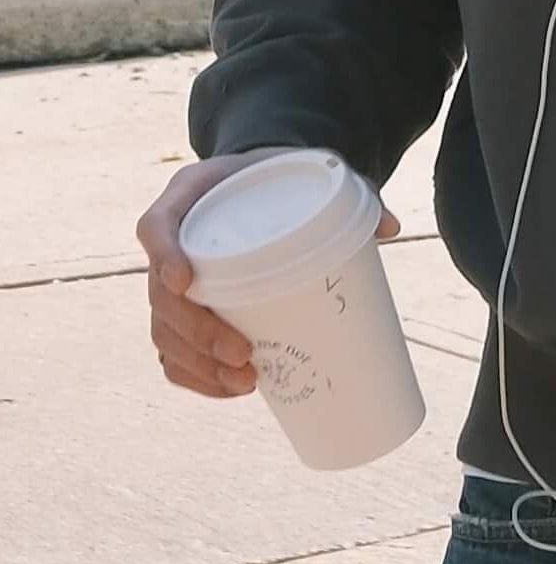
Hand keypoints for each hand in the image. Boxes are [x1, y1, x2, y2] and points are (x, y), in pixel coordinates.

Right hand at [136, 149, 399, 400]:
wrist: (259, 181)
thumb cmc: (282, 177)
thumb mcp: (311, 173)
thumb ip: (351, 194)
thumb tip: (392, 227)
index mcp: (190, 196)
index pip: (156, 225)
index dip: (163, 255)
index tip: (185, 283)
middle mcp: (172, 240)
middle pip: (160, 295)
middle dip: (196, 334)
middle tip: (242, 354)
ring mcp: (171, 279)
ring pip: (164, 332)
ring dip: (198, 366)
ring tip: (245, 382)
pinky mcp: (185, 309)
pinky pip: (172, 352)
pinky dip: (194, 377)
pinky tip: (227, 390)